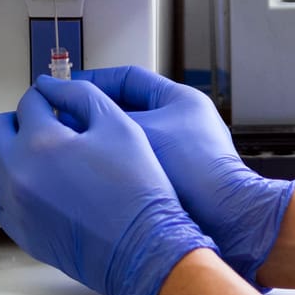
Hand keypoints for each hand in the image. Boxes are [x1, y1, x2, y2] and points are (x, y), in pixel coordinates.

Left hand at [0, 76, 213, 294]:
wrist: (142, 249)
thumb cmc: (137, 189)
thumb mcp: (121, 128)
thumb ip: (83, 96)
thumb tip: (50, 85)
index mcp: (41, 142)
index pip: (28, 102)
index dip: (47, 97)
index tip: (58, 103)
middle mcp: (17, 173)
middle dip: (15, 121)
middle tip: (41, 126)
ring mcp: (14, 205)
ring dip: (5, 154)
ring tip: (37, 157)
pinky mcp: (20, 231)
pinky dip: (13, 188)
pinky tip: (43, 187)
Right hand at [79, 65, 293, 284]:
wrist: (228, 216)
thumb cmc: (198, 170)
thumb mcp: (143, 133)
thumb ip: (108, 119)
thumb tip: (77, 116)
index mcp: (179, 100)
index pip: (129, 78)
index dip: (96, 81)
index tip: (70, 88)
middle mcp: (182, 122)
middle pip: (129, 109)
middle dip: (97, 115)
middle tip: (66, 120)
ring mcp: (181, 151)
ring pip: (132, 141)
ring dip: (106, 144)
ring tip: (77, 148)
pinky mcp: (177, 180)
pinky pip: (140, 166)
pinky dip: (119, 167)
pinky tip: (98, 176)